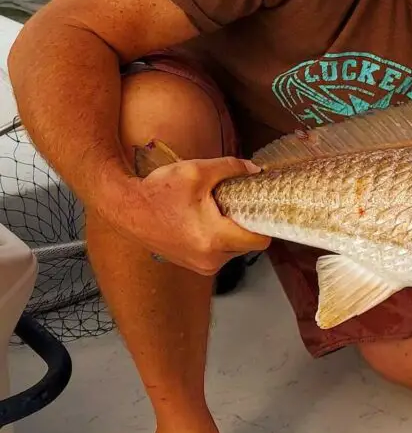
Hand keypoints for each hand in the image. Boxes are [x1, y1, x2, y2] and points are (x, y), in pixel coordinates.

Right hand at [115, 155, 270, 274]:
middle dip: (246, 224)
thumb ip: (232, 167)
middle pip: (248, 244)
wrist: (126, 208)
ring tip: (216, 211)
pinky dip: (218, 238)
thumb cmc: (158, 190)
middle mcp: (209, 259)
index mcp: (214, 238)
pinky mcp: (192, 265)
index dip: (265, 222)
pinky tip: (206, 220)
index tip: (263, 207)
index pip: (259, 241)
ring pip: (233, 249)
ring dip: (231, 231)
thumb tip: (256, 170)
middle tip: (236, 203)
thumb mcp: (198, 171)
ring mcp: (200, 266)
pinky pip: (218, 253)